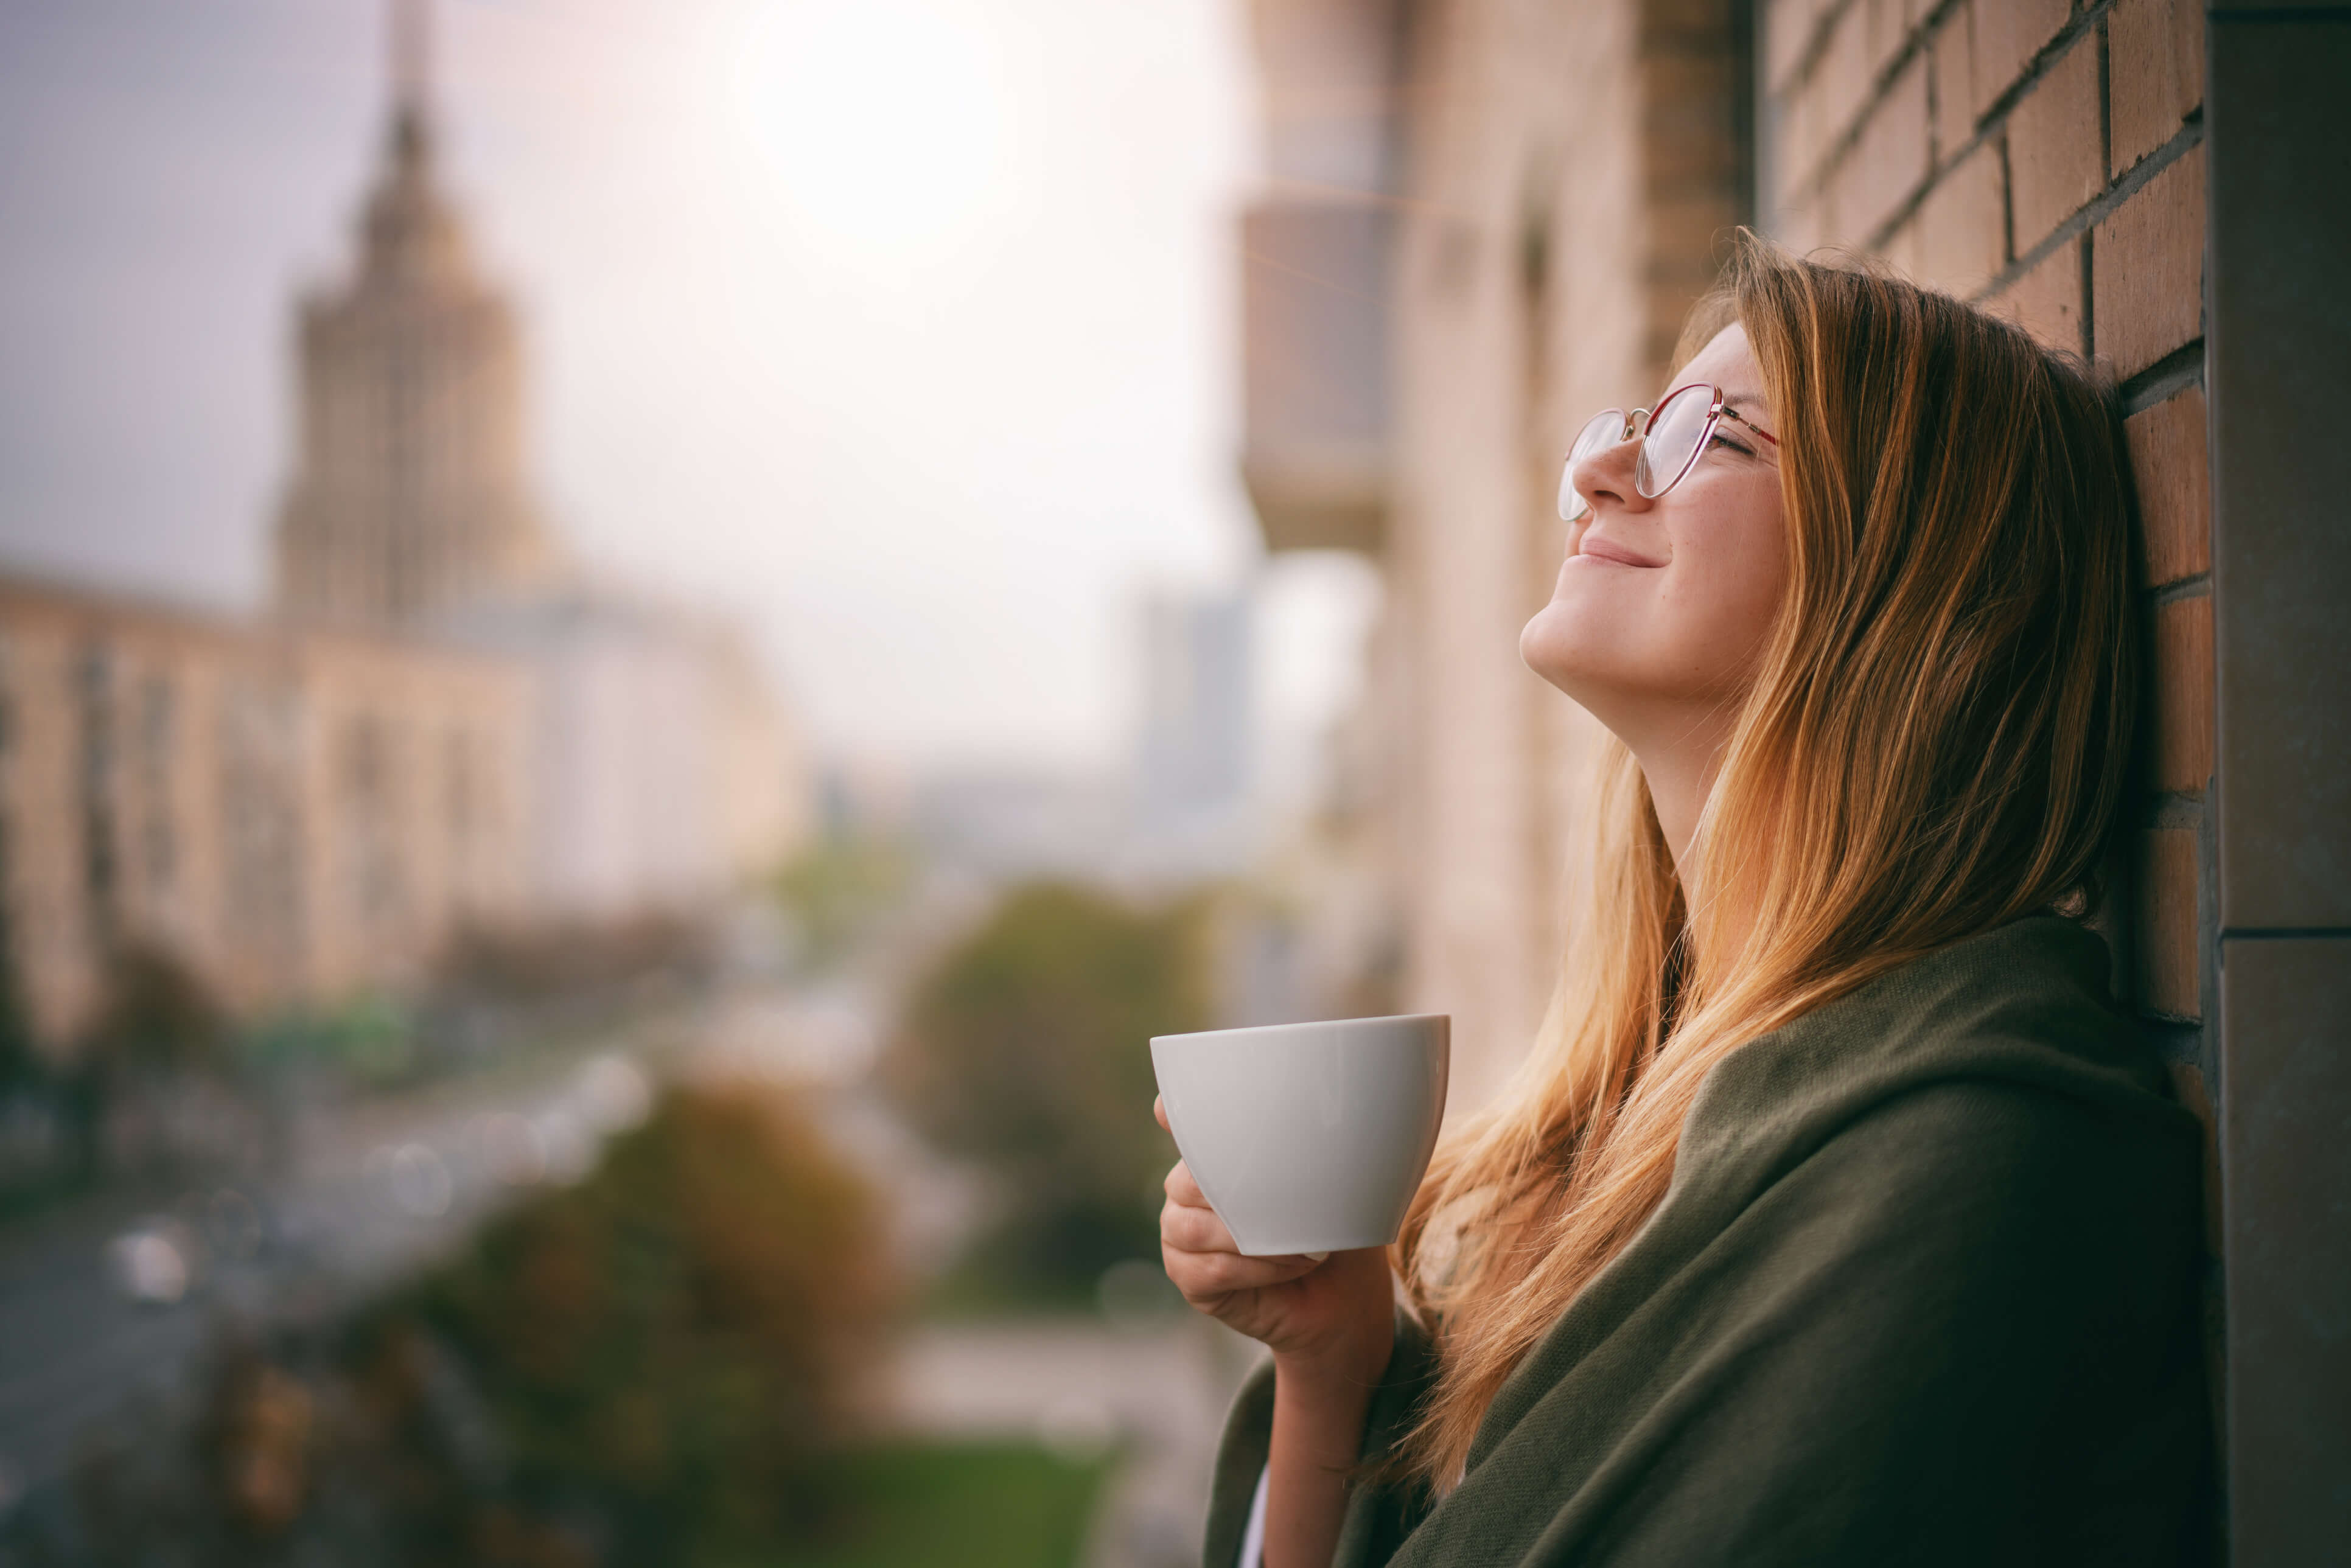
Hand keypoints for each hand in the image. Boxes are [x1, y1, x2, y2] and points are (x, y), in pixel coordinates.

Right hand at [1155, 1096, 1394, 1389]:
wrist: (1344, 1299)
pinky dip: (1253, 1268)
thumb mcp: (1332, 1183)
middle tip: (1287, 1202)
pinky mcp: (1191, 1280)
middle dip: (1233, 1189)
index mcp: (1219, 1159)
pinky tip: (1290, 1266)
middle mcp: (1190, 1193)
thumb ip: (1309, 1153)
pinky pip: (1207, 1269)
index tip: (1171, 1108)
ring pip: (1190, 1227)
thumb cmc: (1336, 1232)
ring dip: (1248, 1236)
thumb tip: (1318, 1121)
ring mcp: (1184, 1238)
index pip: (1181, 1125)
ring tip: (1301, 1244)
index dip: (1172, 1113)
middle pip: (1184, 1180)